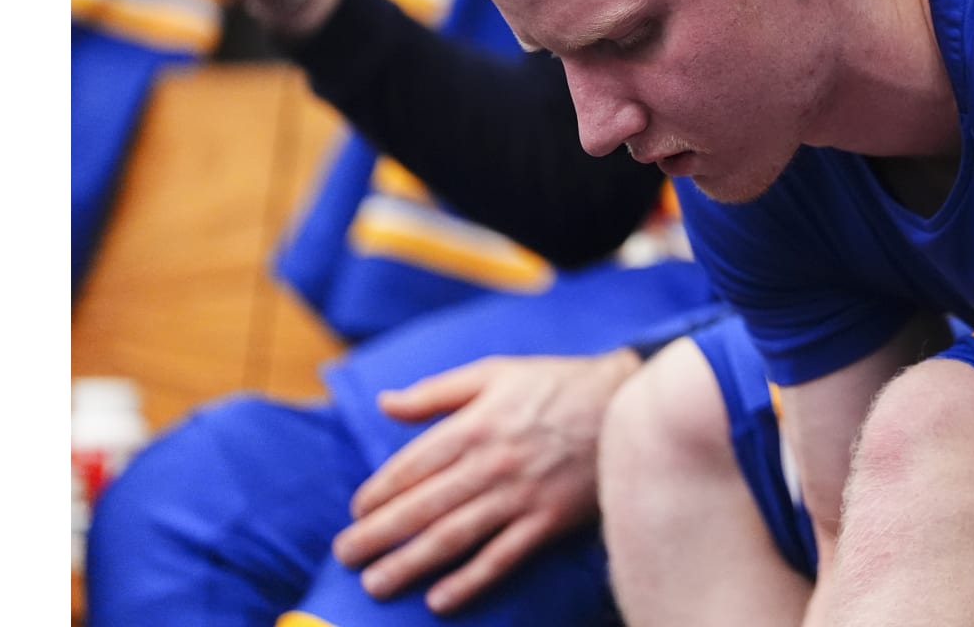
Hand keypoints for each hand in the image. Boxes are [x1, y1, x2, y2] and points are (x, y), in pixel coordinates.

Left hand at [333, 349, 644, 612]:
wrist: (628, 403)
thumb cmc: (558, 384)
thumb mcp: (495, 372)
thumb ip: (436, 392)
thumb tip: (385, 403)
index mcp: (475, 423)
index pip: (412, 465)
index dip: (379, 492)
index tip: (357, 511)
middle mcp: (492, 462)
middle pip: (423, 506)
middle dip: (377, 534)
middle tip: (346, 556)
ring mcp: (521, 495)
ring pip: (454, 536)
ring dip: (410, 563)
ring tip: (376, 584)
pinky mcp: (549, 520)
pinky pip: (502, 557)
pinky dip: (470, 581)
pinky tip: (440, 600)